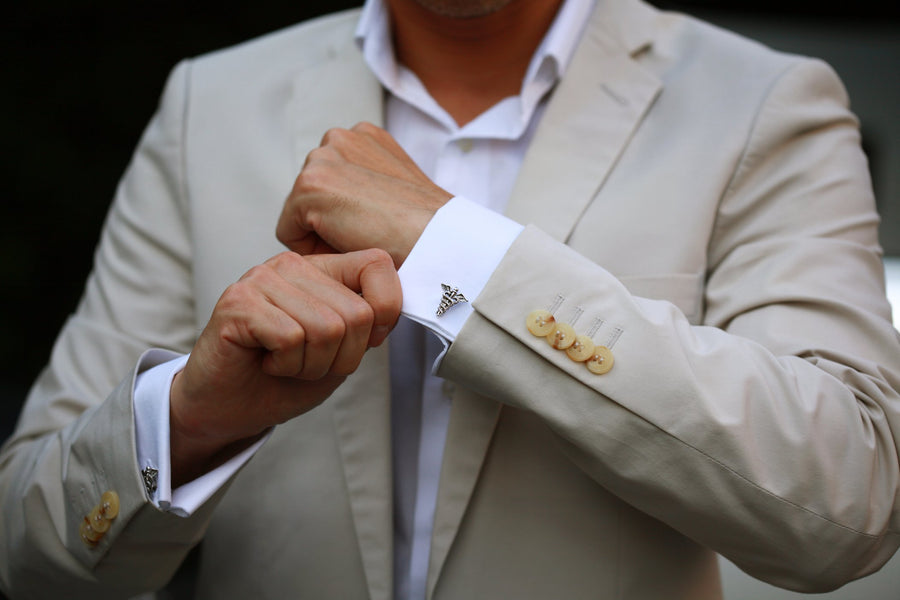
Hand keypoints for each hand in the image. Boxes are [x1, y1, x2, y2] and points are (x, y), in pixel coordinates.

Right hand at [169, 249, 400, 485]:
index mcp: (321, 268)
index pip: (378, 265)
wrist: (228, 408)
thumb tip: (393, 308)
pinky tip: (265, 363)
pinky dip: (286, 365)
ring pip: (327, 328)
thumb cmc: (283, 379)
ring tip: (284, 363)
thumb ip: (368, 323)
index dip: (385, 313)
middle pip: (357, 312)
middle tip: (307, 363)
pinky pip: (291, 338)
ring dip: (311, 364)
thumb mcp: (341, 351)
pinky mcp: (238, 303)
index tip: (358, 344)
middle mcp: (292, 265)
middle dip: (341, 357)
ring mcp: (262, 279)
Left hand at [276, 122, 452, 266]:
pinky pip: (288, 233)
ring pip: (298, 213)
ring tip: (359, 240)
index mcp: (364, 136)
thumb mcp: (397, 189)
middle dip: (328, 221)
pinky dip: (311, 250)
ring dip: (321, 234)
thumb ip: (367, 184)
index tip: (372, 228)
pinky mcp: (309, 185)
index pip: (330, 181)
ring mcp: (323, 158)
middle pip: (309, 195)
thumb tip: (342, 209)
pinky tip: (345, 246)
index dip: (344, 215)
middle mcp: (340, 137)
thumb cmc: (425, 228)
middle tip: (365, 237)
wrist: (436, 239)